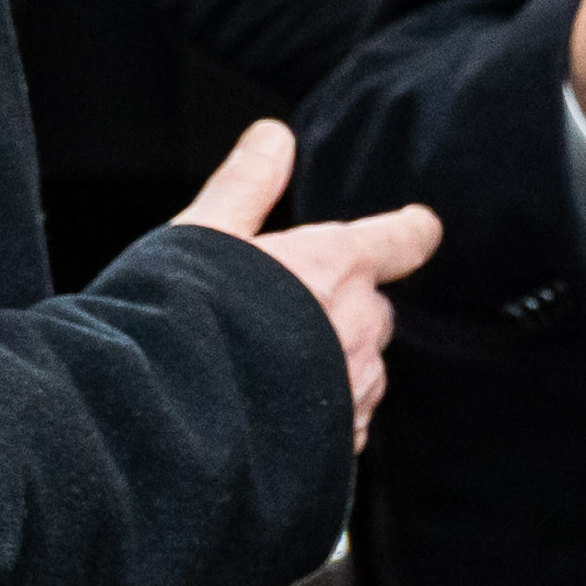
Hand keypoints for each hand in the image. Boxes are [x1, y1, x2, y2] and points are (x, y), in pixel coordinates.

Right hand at [174, 119, 437, 447]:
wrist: (166, 432)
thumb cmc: (179, 322)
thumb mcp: (204, 235)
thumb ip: (246, 184)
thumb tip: (274, 135)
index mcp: (334, 267)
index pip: (400, 240)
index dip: (409, 232)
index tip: (419, 227)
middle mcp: (359, 330)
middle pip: (375, 311)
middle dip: (345, 309)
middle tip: (288, 314)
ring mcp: (355, 394)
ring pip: (363, 371)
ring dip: (334, 366)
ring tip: (268, 373)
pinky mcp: (341, 449)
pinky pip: (346, 426)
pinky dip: (321, 419)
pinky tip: (272, 422)